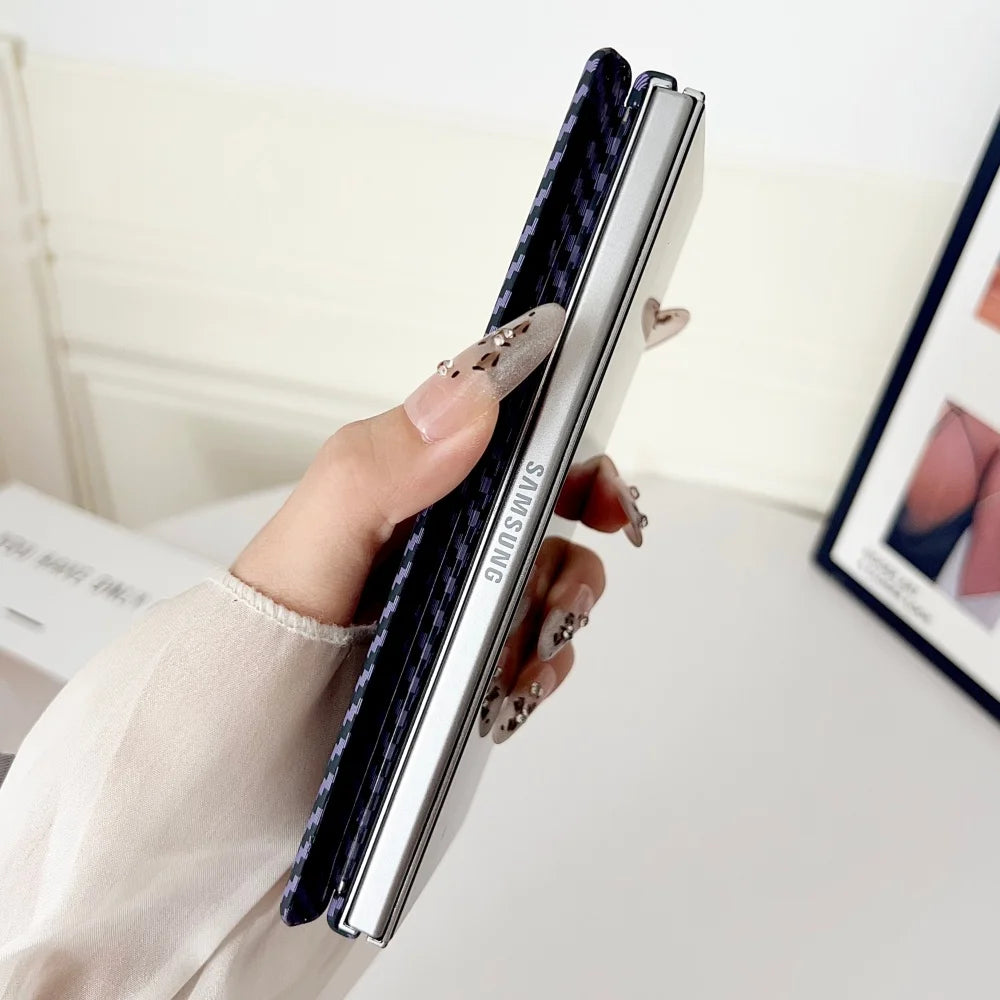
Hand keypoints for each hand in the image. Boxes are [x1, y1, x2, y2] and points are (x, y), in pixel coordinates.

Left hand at [232, 303, 647, 739]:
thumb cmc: (263, 641)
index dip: (563, 449)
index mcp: (405, 491)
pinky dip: (541, 667)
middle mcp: (436, 543)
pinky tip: (514, 688)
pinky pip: (534, 652)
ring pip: (548, 587)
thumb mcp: (314, 542)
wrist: (243, 755)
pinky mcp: (464, 662)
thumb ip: (380, 466)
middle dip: (578, 544)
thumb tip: (471, 393)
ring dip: (562, 613)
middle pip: (543, 518)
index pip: (503, 440)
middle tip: (574, 587)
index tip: (598, 482)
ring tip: (527, 654)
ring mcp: (453, 605)